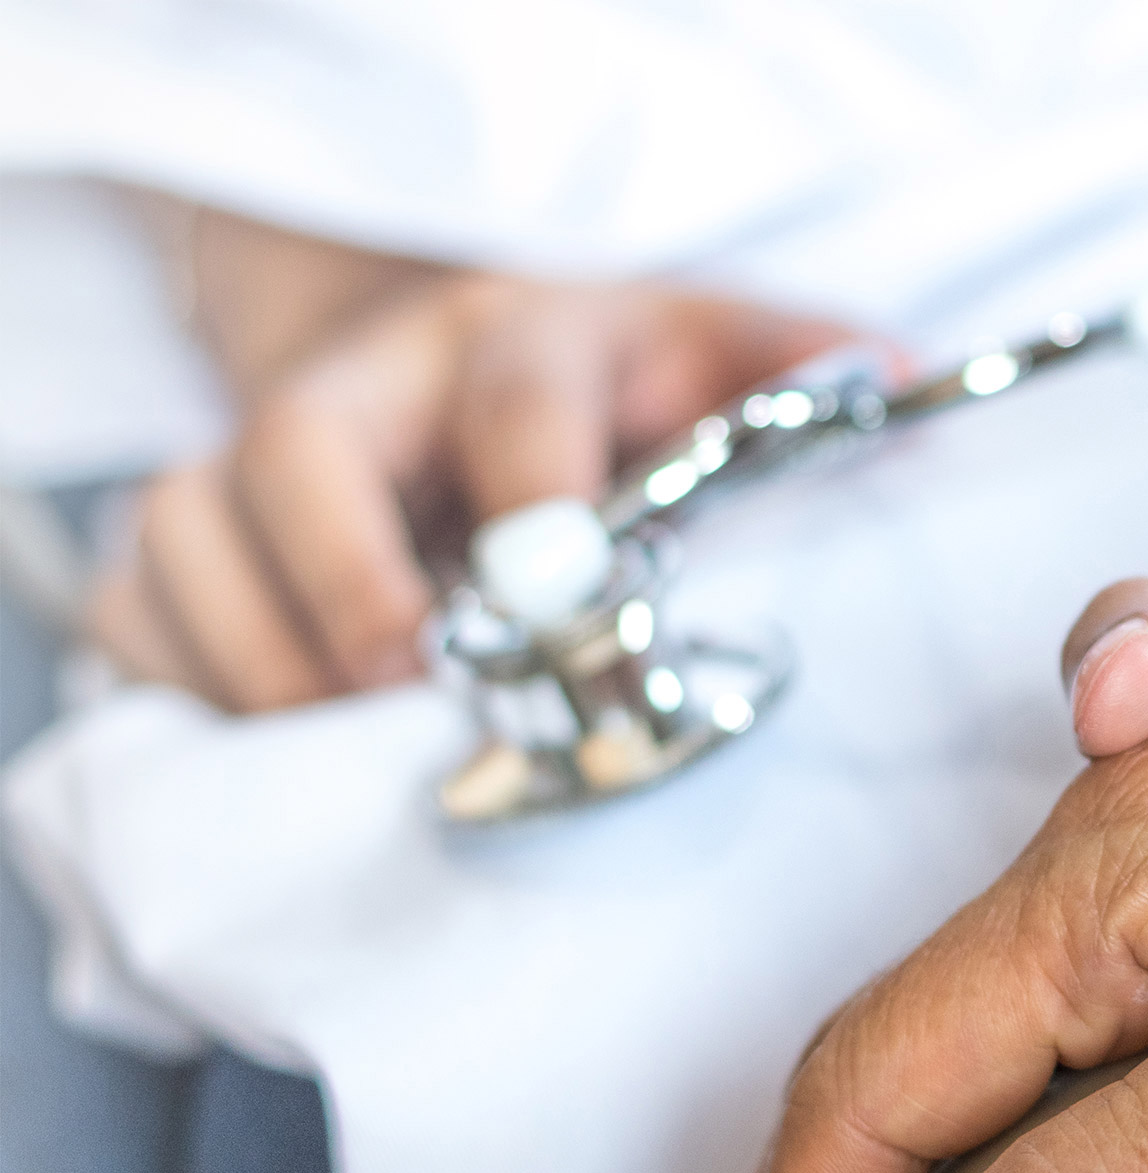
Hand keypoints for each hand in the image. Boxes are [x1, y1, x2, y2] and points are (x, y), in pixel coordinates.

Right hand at [90, 255, 857, 711]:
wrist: (453, 354)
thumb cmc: (613, 387)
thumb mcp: (716, 357)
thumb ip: (798, 374)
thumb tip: (901, 380)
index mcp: (519, 337)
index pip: (515, 400)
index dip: (541, 511)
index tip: (580, 619)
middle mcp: (374, 382)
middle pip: (300, 450)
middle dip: (351, 584)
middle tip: (413, 696)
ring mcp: (266, 455)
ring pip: (195, 529)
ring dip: (260, 656)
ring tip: (342, 756)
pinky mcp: (198, 531)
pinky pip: (144, 600)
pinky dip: (190, 683)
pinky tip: (273, 757)